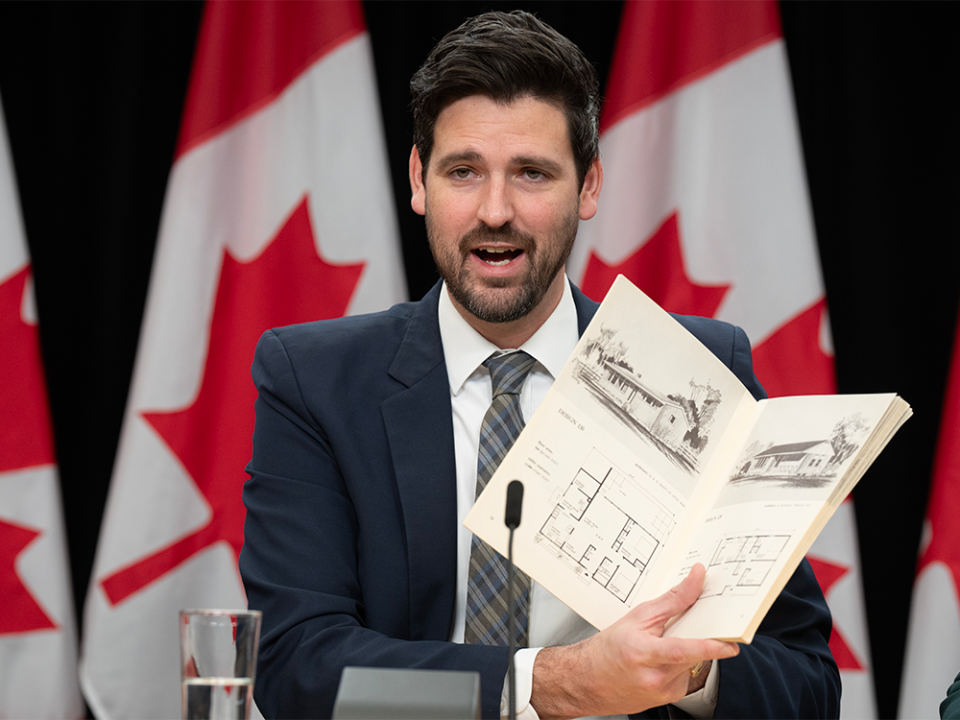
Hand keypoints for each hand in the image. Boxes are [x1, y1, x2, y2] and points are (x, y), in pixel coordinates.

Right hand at [529, 564, 738, 719]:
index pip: (681, 650)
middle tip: (689, 626)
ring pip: (691, 664)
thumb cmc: (608, 649)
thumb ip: (672, 601)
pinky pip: (685, 676)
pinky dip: (679, 665)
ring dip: (685, 651)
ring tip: (659, 646)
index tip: (730, 644)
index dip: (708, 647)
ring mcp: (663, 692)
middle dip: (698, 637)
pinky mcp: (669, 699)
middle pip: (692, 654)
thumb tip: (697, 580)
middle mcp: (654, 677)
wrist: (587, 681)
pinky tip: (660, 662)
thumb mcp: (636, 618)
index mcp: (642, 653)